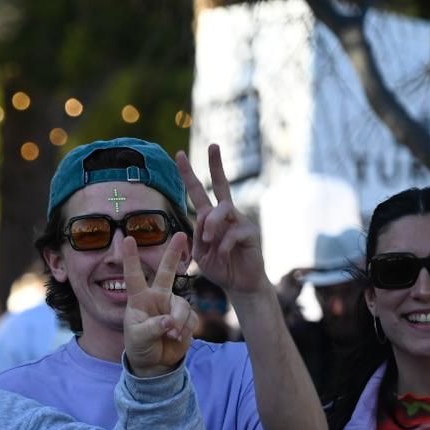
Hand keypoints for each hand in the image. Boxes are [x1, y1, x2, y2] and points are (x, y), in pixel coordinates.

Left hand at [122, 231, 195, 374]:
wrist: (154, 362)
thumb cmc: (139, 346)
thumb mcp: (139, 338)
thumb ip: (153, 328)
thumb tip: (170, 321)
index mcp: (139, 299)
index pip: (134, 276)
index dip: (131, 258)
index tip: (128, 239)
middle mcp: (157, 298)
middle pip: (166, 272)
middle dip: (173, 254)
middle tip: (181, 234)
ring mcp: (173, 306)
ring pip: (182, 306)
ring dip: (178, 322)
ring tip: (171, 336)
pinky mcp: (187, 317)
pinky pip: (192, 319)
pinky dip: (186, 330)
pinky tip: (178, 338)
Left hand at [177, 144, 268, 297]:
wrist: (239, 284)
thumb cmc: (220, 267)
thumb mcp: (200, 252)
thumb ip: (198, 235)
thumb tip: (203, 218)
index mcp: (210, 218)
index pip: (199, 192)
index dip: (189, 174)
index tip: (179, 155)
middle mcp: (226, 214)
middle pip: (221, 184)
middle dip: (216, 164)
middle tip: (213, 145)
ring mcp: (240, 220)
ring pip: (222, 210)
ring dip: (211, 225)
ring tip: (208, 241)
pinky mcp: (250, 232)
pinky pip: (232, 233)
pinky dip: (222, 246)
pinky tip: (222, 255)